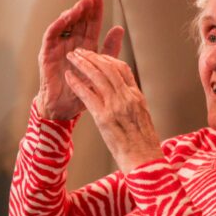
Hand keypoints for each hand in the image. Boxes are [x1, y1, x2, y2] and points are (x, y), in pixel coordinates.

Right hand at [37, 0, 123, 119]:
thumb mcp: (101, 69)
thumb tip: (119, 28)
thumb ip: (109, 49)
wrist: (64, 108)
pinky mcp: (47, 53)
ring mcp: (59, 47)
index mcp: (86, 46)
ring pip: (65, 25)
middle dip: (84, 8)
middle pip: (78, 20)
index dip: (95, 10)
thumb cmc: (81, 92)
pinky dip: (57, 25)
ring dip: (72, 14)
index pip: (91, 24)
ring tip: (80, 6)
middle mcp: (72, 43)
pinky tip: (64, 18)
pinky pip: (51, 36)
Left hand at [65, 48, 162, 173]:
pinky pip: (88, 95)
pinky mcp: (104, 118)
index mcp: (137, 97)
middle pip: (109, 68)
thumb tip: (124, 98)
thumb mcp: (143, 119)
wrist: (145, 163)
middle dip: (93, 56)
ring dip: (83, 64)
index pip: (123, 69)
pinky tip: (69, 76)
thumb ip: (132, 105)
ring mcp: (116, 107)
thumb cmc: (144, 147)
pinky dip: (77, 83)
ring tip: (72, 57)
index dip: (108, 59)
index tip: (97, 55)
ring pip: (98, 76)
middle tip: (80, 51)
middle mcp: (128, 98)